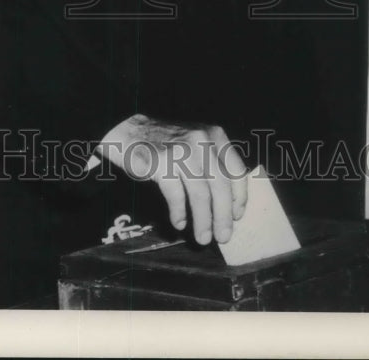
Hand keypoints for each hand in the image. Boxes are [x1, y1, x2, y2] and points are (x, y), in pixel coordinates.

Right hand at [95, 114, 247, 244]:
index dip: (239, 197)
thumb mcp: (196, 143)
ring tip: (202, 238)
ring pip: (200, 194)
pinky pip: (176, 195)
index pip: (237, 170)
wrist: (128, 130)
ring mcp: (181, 151)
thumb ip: (213, 164)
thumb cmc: (166, 143)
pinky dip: (179, 213)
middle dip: (223, 216)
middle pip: (220, 186)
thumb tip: (228, 204)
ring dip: (203, 221)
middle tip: (223, 237)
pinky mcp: (162, 162)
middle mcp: (201, 141)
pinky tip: (179, 222)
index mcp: (214, 135)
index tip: (237, 216)